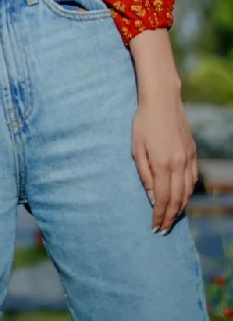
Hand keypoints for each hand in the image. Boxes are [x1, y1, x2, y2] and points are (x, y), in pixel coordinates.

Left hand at [131, 91, 198, 233]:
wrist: (162, 100)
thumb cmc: (143, 122)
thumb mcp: (136, 148)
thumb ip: (144, 174)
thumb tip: (151, 197)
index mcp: (162, 164)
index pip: (162, 199)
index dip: (159, 216)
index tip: (155, 228)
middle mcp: (179, 164)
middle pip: (177, 200)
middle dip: (170, 217)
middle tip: (164, 230)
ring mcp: (188, 159)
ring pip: (187, 192)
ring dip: (180, 208)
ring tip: (172, 218)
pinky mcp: (193, 153)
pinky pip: (192, 179)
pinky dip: (188, 193)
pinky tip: (181, 198)